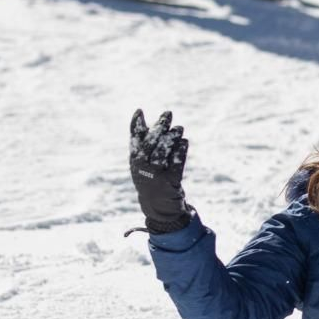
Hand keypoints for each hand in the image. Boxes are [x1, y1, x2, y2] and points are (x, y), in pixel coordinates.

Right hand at [129, 109, 191, 232]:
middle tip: (168, 114)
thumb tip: (140, 115)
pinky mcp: (169, 183)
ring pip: (163, 153)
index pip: (134, 140)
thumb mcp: (142, 161)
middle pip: (150, 145)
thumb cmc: (151, 178)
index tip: (140, 111)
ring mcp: (155, 176)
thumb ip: (142, 140)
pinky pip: (175, 165)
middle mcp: (142, 168)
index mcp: (135, 161)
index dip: (136, 126)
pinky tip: (184, 142)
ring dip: (172, 139)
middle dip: (159, 128)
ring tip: (179, 128)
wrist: (158, 207)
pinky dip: (180, 152)